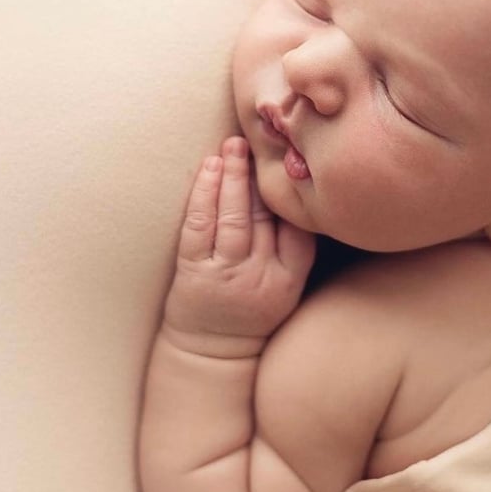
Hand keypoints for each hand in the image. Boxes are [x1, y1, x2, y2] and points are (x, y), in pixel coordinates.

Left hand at [163, 136, 315, 352]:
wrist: (212, 352)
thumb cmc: (252, 309)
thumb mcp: (287, 285)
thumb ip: (294, 245)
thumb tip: (294, 187)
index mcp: (289, 279)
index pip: (297, 228)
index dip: (290, 192)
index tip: (288, 159)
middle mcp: (259, 276)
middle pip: (263, 216)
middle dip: (259, 175)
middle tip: (259, 139)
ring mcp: (225, 274)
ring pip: (232, 217)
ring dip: (233, 176)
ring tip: (234, 145)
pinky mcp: (193, 272)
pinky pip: (198, 225)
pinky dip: (204, 193)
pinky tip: (210, 168)